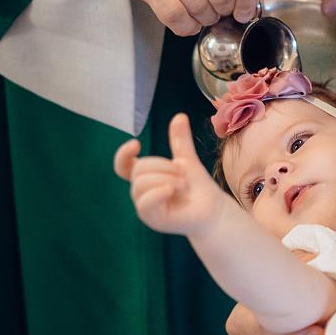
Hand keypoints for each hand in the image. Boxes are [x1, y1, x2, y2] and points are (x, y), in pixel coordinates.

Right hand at [114, 114, 221, 235]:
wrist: (213, 210)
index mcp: (146, 177)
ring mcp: (145, 206)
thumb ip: (180, 141)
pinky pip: (145, 202)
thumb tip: (179, 115)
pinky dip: (160, 192)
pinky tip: (173, 190)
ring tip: (182, 185)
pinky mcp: (152, 219)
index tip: (136, 144)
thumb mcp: (187, 160)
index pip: (123, 166)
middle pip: (139, 169)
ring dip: (166, 179)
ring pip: (141, 184)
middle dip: (163, 166)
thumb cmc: (198, 187)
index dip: (123, 155)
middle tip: (182, 174)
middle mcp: (142, 192)